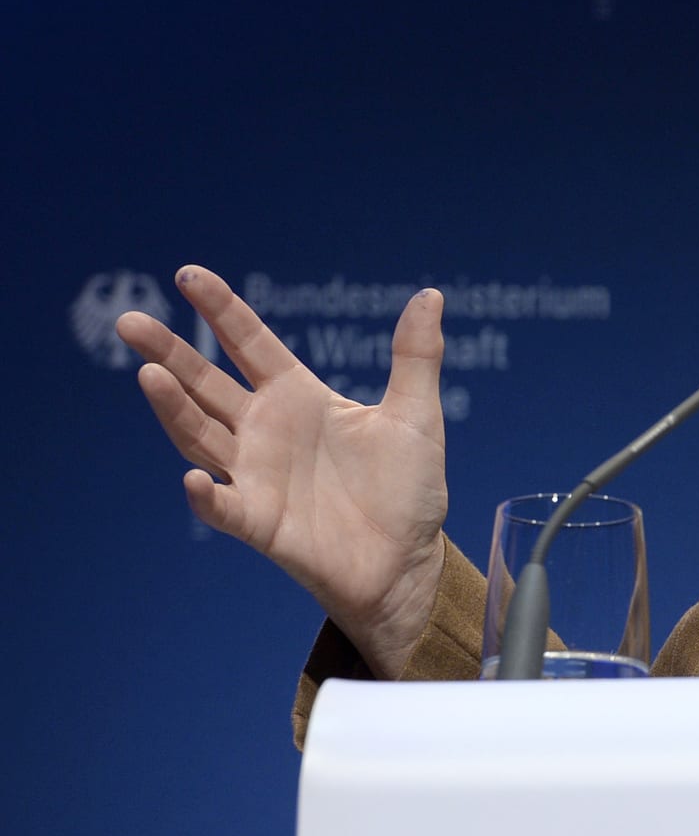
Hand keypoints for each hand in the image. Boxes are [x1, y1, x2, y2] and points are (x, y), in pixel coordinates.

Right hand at [117, 266, 447, 676]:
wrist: (408, 561)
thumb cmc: (407, 490)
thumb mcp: (417, 415)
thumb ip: (416, 356)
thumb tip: (431, 295)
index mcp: (299, 397)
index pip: (250, 343)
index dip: (220, 310)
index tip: (188, 275)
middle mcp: (266, 430)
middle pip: (206, 384)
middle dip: (169, 353)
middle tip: (130, 322)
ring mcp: (256, 476)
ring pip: (200, 435)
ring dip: (173, 409)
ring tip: (149, 374)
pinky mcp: (260, 523)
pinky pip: (224, 506)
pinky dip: (206, 493)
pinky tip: (193, 477)